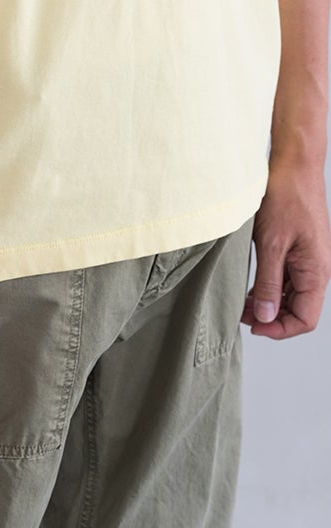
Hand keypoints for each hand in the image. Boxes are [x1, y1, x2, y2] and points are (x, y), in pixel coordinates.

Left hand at [241, 160, 330, 338]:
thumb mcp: (270, 244)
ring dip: (269, 305)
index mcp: (316, 271)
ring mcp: (309, 261)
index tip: (254, 326)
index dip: (280, 330)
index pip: (305, 319)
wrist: (293, 165)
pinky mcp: (299, 252)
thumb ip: (269, 283)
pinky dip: (270, 289)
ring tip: (243, 303)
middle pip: (299, 311)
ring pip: (292, 297)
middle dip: (272, 318)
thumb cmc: (286, 197)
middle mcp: (317, 270)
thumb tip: (267, 316)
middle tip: (242, 315)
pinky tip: (252, 288)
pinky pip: (288, 281)